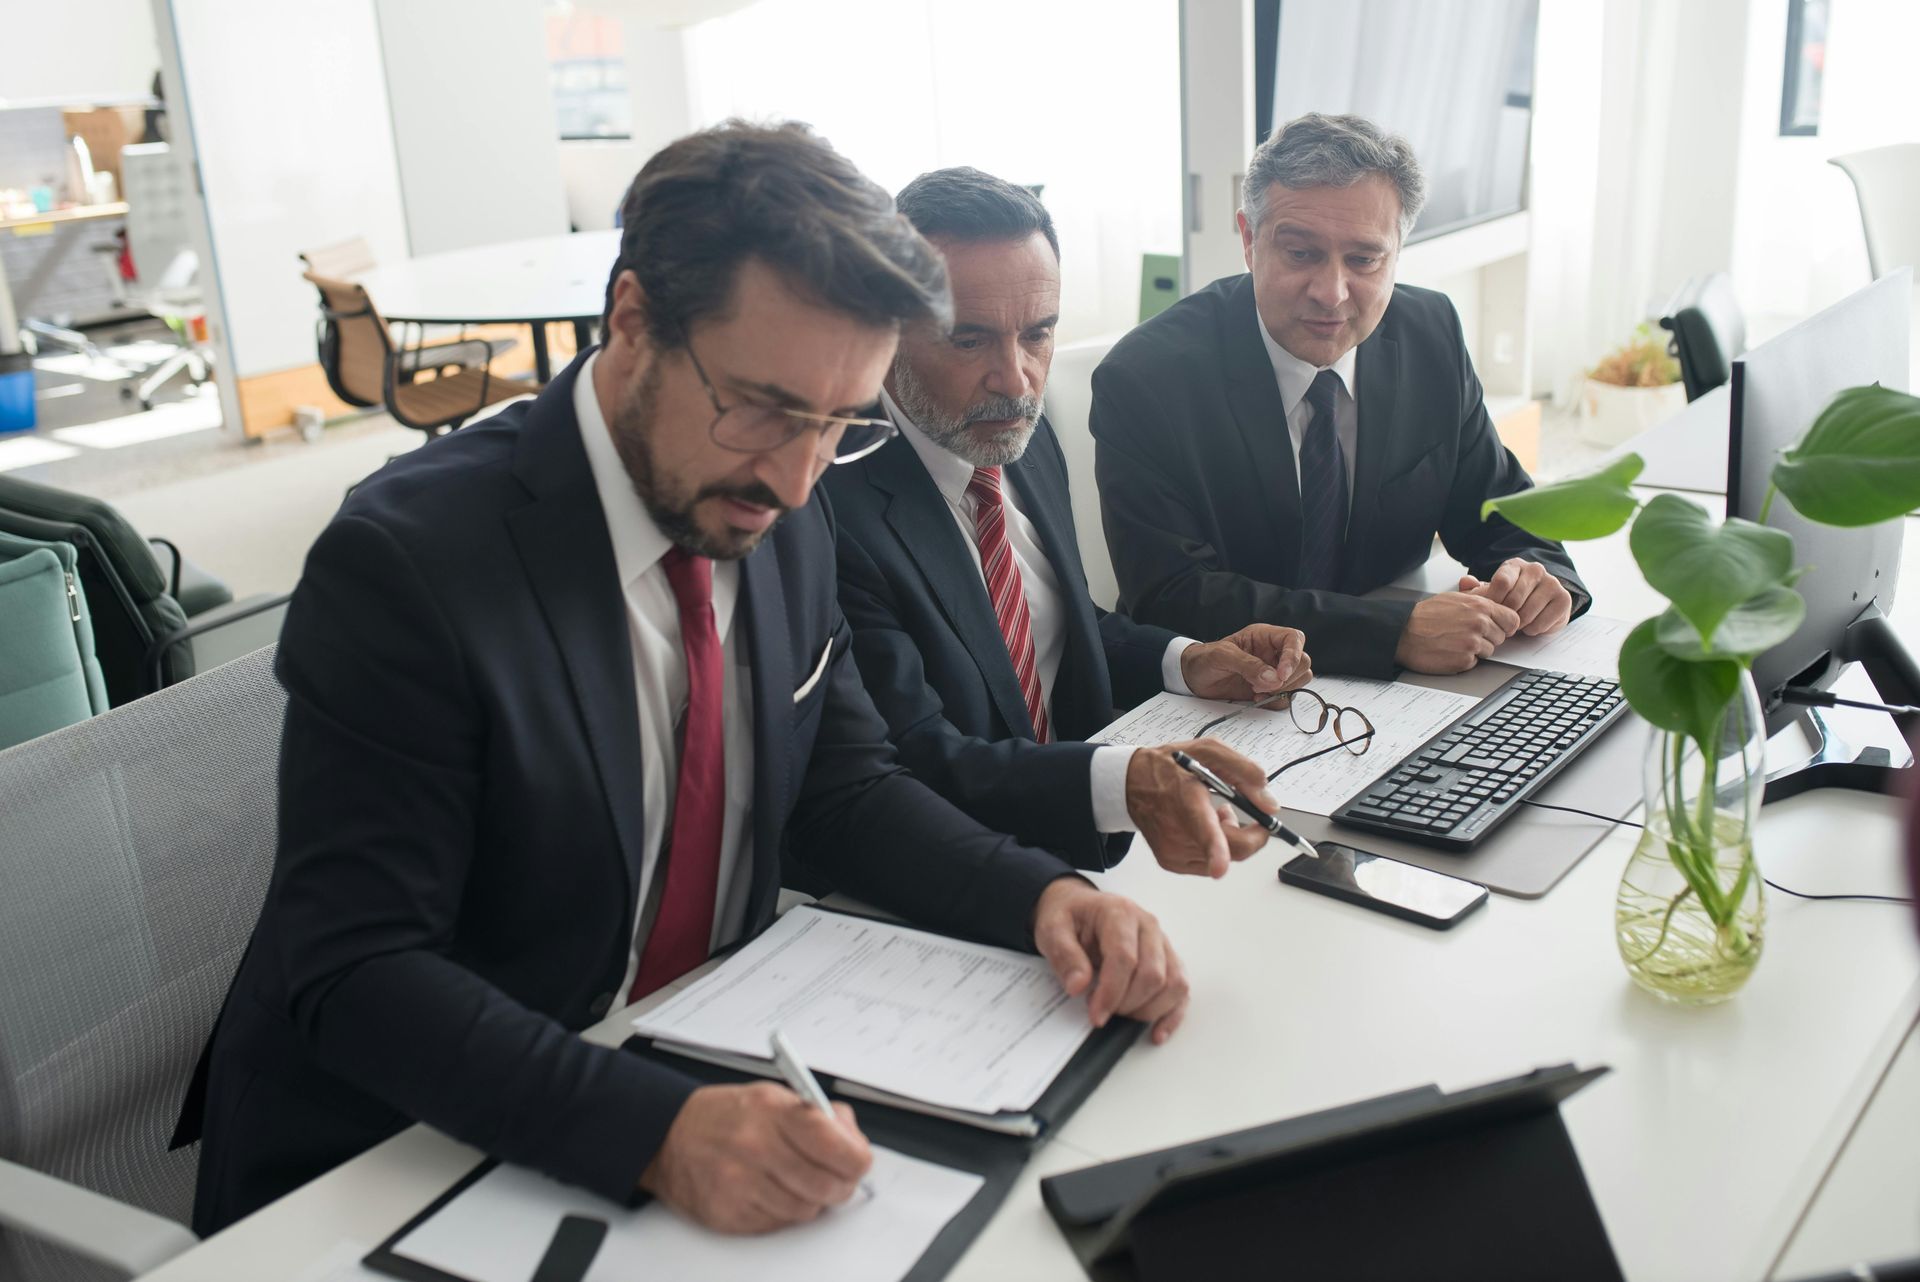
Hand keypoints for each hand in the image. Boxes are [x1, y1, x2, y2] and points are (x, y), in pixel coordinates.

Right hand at [640, 1082, 871, 1232]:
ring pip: (806, 1210)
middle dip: (840, 1184)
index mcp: (773, 1112)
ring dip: (809, 1200)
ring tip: (793, 1180)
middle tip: (835, 1178)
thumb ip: (819, 1117)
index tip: (858, 1161)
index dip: (857, 1159)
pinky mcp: (729, 1214)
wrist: (667, 1137)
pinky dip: (782, 1212)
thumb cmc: (725, 1116)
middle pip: (829, 1186)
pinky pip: (778, 1224)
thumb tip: (854, 1142)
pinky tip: (768, 1191)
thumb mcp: (774, 1097)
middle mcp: (756, 1147)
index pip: (839, 1148)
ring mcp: (740, 1184)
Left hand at [1032, 877, 1189, 1043]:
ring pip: (1173, 984)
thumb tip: (1078, 986)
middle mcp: (1149, 927)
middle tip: (1101, 1012)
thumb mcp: (1053, 930)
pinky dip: (1172, 1015)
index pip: (1125, 958)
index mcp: (1120, 913)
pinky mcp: (1169, 961)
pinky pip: (1182, 991)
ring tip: (1121, 1014)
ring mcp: (1163, 944)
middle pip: (1153, 974)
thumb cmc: (1069, 917)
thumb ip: (1065, 956)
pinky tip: (1156, 1033)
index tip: (1095, 1014)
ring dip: (1148, 1010)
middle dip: (1127, 1003)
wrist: (1079, 907)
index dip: (1111, 992)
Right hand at [1125, 738, 1273, 876]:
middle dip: (1251, 835)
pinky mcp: (1172, 863)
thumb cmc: (1169, 766)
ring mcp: (1173, 851)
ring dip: (1231, 838)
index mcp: (1187, 801)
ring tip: (1215, 813)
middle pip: (1230, 853)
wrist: (1131, 783)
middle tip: (1245, 814)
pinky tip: (1203, 826)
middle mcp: (1177, 831)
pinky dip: (1216, 847)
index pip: (1203, 831)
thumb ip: (1244, 772)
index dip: (1215, 852)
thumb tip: (1269, 804)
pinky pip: (1210, 863)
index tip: (1220, 867)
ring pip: (1226, 859)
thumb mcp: (1208, 751)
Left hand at [1179, 625, 1312, 700]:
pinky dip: (1277, 701)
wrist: (1193, 678)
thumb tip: (1273, 678)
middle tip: (1264, 685)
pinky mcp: (1270, 689)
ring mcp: (1274, 672)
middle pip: (1302, 662)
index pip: (1294, 639)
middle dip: (1288, 677)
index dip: (1293, 656)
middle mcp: (1273, 653)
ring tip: (1257, 690)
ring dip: (1284, 690)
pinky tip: (1257, 697)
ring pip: (1300, 680)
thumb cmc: (1205, 659)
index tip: (1280, 674)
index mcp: (1265, 637)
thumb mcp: (1222, 656)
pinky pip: (1287, 697)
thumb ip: (1247, 665)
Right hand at [1394, 592, 1521, 673]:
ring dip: (1476, 650)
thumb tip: (1496, 598)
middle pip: (1501, 637)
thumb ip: (1479, 598)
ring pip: (1489, 651)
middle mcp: (1479, 623)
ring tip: (1455, 642)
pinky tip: (1449, 651)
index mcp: (1480, 606)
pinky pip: (1474, 663)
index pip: (1513, 620)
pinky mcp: (1463, 661)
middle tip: (1465, 634)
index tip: (1495, 627)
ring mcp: (1472, 643)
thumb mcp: (1455, 598)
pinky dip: (1463, 660)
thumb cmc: (1425, 615)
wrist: (1402, 632)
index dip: (1504, 625)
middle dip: (1488, 638)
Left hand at [1458, 558, 1573, 636]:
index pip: (1501, 582)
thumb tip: (1465, 582)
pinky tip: (1530, 624)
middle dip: (1505, 616)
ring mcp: (1552, 583)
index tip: (1489, 612)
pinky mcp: (1564, 599)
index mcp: (1514, 565)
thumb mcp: (1491, 592)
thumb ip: (1476, 589)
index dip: (1493, 602)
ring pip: (1527, 614)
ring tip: (1516, 623)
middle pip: (1514, 600)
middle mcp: (1535, 570)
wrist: (1540, 602)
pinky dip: (1532, 629)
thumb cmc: (1511, 596)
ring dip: (1518, 625)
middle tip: (1502, 622)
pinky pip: (1541, 623)